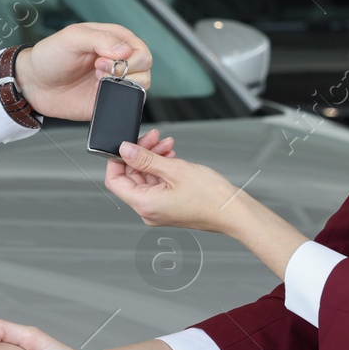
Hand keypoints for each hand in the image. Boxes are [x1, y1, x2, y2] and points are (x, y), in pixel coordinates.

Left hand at [14, 23, 150, 121]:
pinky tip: (98, 93)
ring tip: (97, 81)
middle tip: (99, 69)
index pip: (140, 48)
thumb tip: (125, 50)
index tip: (104, 59)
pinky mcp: (108, 100)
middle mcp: (118, 60)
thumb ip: (100, 39)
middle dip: (126, 70)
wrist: (34, 83)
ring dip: (121, 84)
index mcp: (114, 39)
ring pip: (141, 85)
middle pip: (145, 66)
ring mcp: (115, 81)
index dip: (129, 56)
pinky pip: (126, 103)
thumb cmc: (50, 56)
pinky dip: (116, 100)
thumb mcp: (72, 37)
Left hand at [104, 134, 242, 232]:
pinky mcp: (169, 206)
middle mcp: (148, 211)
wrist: (234, 212)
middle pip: (132, 177)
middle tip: (155, 138)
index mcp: (144, 205)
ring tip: (167, 145)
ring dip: (153, 159)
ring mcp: (159, 210)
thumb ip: (145, 159)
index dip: (117, 161)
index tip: (126, 145)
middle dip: (141, 154)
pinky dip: (162, 169)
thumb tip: (125, 150)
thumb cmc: (211, 197)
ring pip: (146, 178)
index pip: (115, 181)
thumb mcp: (175, 169)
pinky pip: (158, 184)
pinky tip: (171, 156)